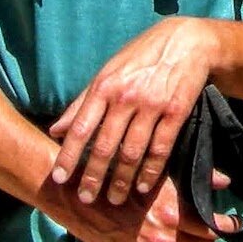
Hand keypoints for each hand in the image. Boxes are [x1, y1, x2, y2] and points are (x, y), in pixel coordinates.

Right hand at [38, 171, 224, 241]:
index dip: (228, 225)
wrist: (84, 203)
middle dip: (214, 239)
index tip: (235, 222)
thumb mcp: (159, 175)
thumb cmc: (122, 183)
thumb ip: (195, 179)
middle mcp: (164, 238)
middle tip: (216, 231)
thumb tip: (225, 182)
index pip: (213, 226)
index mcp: (171, 212)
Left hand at [47, 17, 218, 203]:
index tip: (59, 179)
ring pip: (132, 152)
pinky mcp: (176, 112)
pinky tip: (143, 186)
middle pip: (105, 146)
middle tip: (86, 199)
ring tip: (114, 199)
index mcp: (104, 86)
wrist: (187, 42)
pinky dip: (150, 171)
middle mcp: (126, 96)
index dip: (68, 156)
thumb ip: (81, 103)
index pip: (81, 127)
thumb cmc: (141, 58)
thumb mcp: (108, 72)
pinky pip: (160, 148)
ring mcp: (152, 104)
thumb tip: (54, 130)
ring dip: (122, 181)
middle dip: (93, 177)